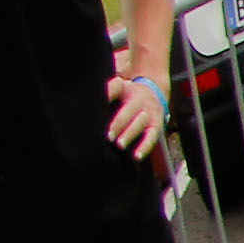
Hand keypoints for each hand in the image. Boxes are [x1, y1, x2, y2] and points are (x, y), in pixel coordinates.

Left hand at [100, 47, 164, 163]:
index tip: (98, 104)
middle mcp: (140, 100)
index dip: (108, 95)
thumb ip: (106, 90)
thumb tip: (87, 97)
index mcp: (127, 89)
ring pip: (140, 124)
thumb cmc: (128, 92)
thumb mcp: (118, 86)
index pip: (115, 89)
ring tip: (119, 145)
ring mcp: (150, 113)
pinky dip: (145, 147)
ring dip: (130, 134)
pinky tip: (136, 156)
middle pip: (128, 111)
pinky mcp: (157, 125)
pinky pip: (152, 137)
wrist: (155, 92)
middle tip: (107, 135)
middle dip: (118, 124)